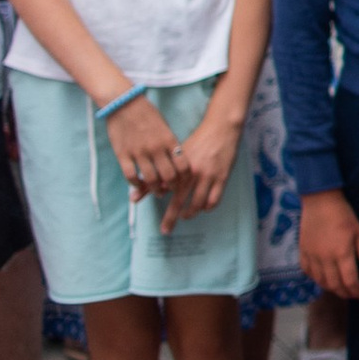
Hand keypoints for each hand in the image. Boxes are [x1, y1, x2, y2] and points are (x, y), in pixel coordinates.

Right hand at [105, 94, 184, 211]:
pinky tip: (139, 184)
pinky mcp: (123, 154)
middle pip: (169, 176)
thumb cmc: (146, 113)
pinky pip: (131, 176)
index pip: (183, 166)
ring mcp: (138, 152)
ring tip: (157, 191)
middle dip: (172, 187)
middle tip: (170, 190)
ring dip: (155, 189)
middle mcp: (155, 148)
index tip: (183, 181)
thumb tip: (175, 161)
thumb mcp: (164, 126)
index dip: (185, 178)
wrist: (123, 103)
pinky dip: (136, 184)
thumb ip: (170, 143)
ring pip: (151, 179)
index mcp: (169, 140)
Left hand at [157, 104, 243, 228]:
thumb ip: (158, 174)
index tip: (152, 204)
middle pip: (179, 201)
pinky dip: (208, 207)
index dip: (158, 200)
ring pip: (198, 203)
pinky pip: (214, 200)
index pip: (164, 189)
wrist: (221, 128)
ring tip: (186, 216)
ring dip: (191, 213)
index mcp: (178, 166)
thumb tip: (136, 194)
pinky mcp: (222, 178)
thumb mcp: (176, 154)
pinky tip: (203, 208)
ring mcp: (208, 176)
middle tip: (165, 230)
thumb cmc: (197, 141)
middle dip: (171, 218)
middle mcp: (192, 172)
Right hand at [300, 189, 358, 302]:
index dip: (357, 291)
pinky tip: (323, 279)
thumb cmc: (344, 215)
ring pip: (320, 281)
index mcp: (342, 253)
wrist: (320, 201)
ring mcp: (312, 255)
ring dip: (331, 288)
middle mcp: (325, 258)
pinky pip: (307, 272)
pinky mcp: (303, 251)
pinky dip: (316, 279)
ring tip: (340, 289)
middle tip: (352, 295)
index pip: (350, 280)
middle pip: (335, 284)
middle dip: (345, 293)